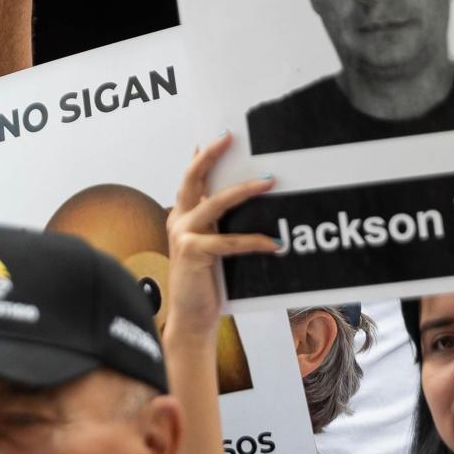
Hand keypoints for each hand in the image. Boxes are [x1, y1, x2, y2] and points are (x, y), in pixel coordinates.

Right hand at [165, 132, 277, 335]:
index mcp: (182, 216)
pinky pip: (229, 241)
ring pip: (215, 202)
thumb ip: (220, 224)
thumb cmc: (206, 283)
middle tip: (229, 138)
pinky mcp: (192, 253)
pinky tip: (275, 242)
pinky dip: (255, 240)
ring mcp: (182, 235)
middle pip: (192, 178)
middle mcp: (178, 220)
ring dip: (243, 190)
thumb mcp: (212, 247)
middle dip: (210, 155)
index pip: (191, 178)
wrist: (192, 318)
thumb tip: (243, 200)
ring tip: (268, 181)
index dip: (202, 155)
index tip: (219, 135)